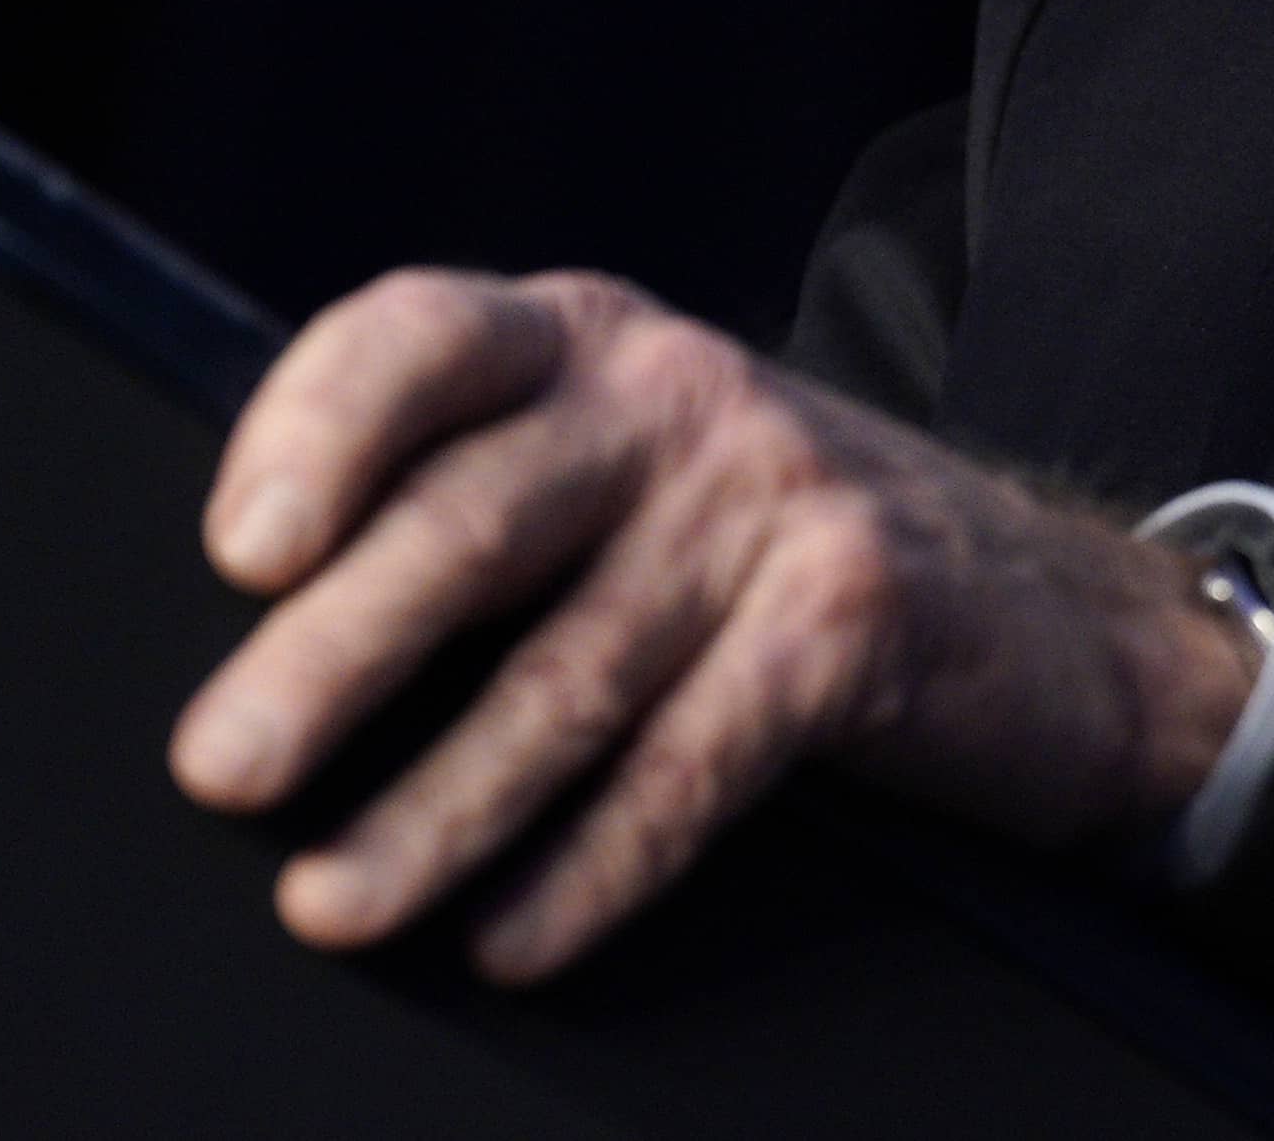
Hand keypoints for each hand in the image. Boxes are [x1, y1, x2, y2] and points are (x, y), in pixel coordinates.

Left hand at [165, 267, 1260, 980]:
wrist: (1053, 614)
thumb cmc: (767, 556)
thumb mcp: (630, 472)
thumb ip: (475, 499)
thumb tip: (250, 644)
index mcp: (587, 339)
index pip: (423, 336)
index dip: (315, 426)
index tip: (235, 553)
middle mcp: (675, 393)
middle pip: (474, 519)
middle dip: (331, 656)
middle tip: (220, 770)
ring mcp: (773, 496)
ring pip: (568, 671)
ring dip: (436, 806)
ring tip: (330, 902)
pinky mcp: (852, 613)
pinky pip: (689, 762)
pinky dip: (589, 866)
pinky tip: (508, 937)